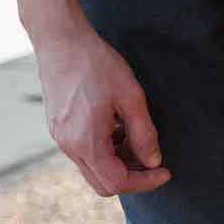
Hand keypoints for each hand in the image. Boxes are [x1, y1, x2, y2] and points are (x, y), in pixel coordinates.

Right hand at [32, 26, 169, 196]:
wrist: (60, 40)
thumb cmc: (96, 64)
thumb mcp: (131, 98)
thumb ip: (144, 134)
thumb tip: (153, 162)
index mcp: (86, 142)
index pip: (118, 183)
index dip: (146, 182)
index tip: (165, 171)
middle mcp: (69, 146)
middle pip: (103, 184)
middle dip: (132, 177)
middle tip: (153, 160)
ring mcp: (60, 138)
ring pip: (93, 169)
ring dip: (119, 163)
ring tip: (136, 138)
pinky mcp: (58, 128)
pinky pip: (84, 153)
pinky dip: (105, 151)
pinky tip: (118, 128)